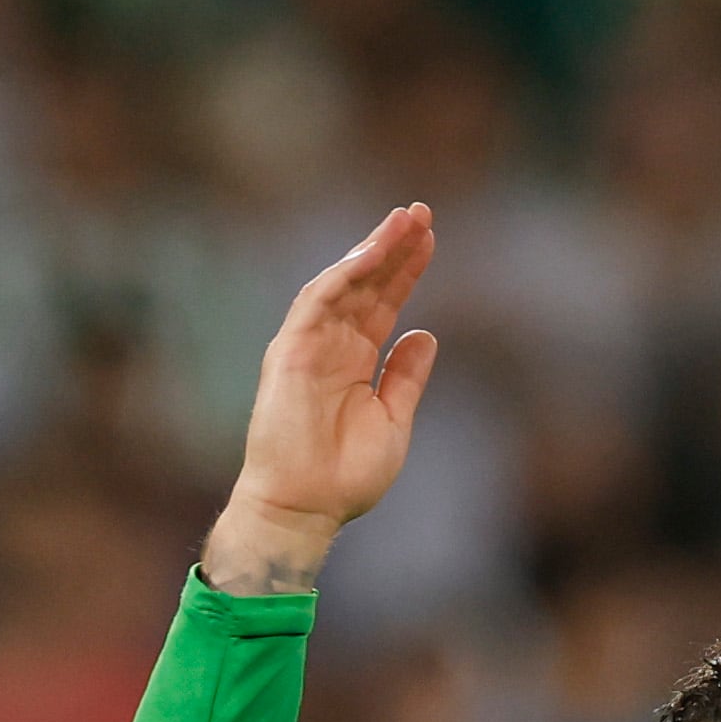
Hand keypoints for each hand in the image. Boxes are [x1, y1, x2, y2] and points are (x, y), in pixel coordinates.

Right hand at [207, 204, 440, 594]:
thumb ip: (406, 377)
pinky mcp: (289, 352)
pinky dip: (343, 275)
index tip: (431, 240)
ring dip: (371, 249)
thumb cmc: (345, 477)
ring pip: (342, 284)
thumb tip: (426, 333)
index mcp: (355, 362)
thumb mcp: (393, 420)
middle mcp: (330, 347)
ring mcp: (308, 346)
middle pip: (365, 285)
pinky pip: (316, 302)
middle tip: (422, 212)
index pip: (383, 304)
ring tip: (403, 221)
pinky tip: (370, 253)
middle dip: (393, 248)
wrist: (305, 509)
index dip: (406, 271)